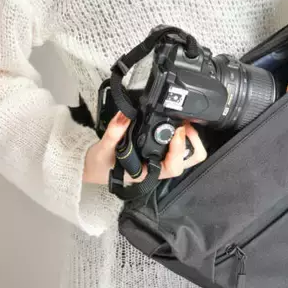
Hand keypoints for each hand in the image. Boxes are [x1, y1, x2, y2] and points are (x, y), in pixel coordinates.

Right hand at [82, 112, 206, 184]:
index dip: (179, 149)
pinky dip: (181, 132)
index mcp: (149, 172)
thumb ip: (114, 133)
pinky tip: (175, 121)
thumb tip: (124, 115)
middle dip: (192, 140)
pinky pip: (179, 143)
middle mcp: (160, 167)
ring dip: (189, 136)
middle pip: (190, 159)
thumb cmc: (100, 165)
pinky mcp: (160, 150)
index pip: (174, 166)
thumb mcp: (103, 150)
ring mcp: (162, 159)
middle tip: (184, 123)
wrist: (94, 168)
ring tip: (181, 120)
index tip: (177, 130)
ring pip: (189, 151)